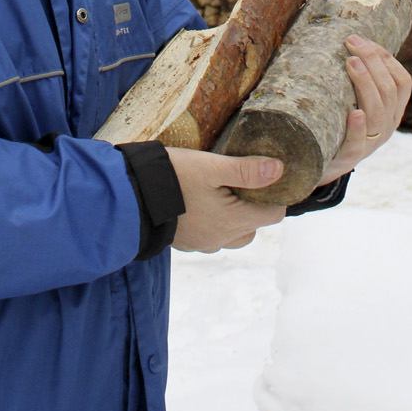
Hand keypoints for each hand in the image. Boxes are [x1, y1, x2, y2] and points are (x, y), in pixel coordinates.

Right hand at [166, 147, 286, 253]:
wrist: (133, 197)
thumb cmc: (174, 178)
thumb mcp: (211, 167)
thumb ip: (246, 170)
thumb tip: (278, 170)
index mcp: (232, 221)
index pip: (273, 215)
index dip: (276, 195)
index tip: (269, 177)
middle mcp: (221, 239)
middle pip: (254, 226)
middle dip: (254, 206)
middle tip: (243, 180)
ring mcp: (202, 244)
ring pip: (233, 234)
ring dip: (234, 217)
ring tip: (222, 192)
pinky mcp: (186, 243)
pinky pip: (211, 236)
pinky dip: (214, 222)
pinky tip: (202, 202)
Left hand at [317, 39, 411, 184]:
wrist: (319, 163)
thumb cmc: (339, 122)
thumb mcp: (355, 100)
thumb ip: (357, 77)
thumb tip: (347, 38)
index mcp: (392, 111)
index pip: (402, 81)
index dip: (386, 59)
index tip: (364, 41)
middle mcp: (386, 126)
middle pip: (389, 91)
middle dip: (373, 62)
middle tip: (352, 43)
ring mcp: (371, 142)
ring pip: (378, 112)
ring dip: (366, 84)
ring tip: (351, 63)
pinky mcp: (350, 156)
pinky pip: (358, 142)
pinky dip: (358, 127)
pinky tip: (355, 113)